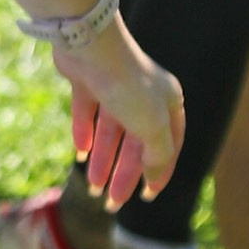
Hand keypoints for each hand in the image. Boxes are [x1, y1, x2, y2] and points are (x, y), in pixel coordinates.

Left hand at [60, 14, 183, 210]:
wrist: (90, 45)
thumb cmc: (128, 85)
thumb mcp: (152, 127)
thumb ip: (158, 155)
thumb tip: (154, 176)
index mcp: (168, 102)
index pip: (169, 144)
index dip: (158, 172)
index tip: (146, 196)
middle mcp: (144, 94)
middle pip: (135, 143)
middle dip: (123, 174)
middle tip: (111, 203)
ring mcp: (114, 86)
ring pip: (109, 132)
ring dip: (102, 160)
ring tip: (91, 187)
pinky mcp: (88, 80)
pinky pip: (87, 112)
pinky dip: (83, 133)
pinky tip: (79, 154)